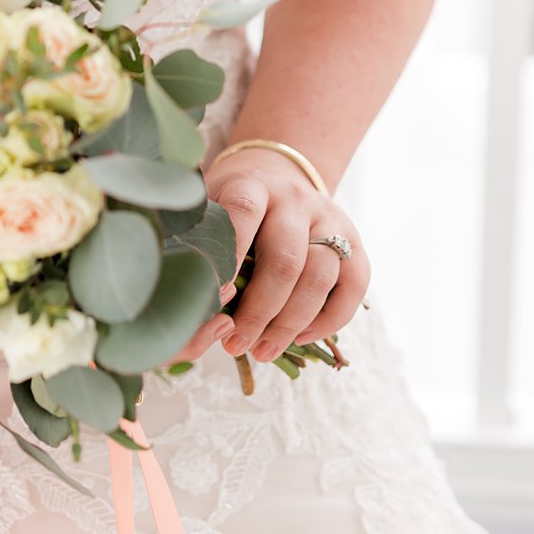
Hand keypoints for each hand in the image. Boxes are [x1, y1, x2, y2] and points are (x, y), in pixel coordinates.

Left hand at [171, 145, 370, 366]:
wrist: (277, 180)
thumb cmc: (230, 207)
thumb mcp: (207, 209)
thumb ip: (193, 241)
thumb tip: (178, 297)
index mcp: (252, 185)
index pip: (244, 214)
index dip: (229, 258)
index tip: (214, 299)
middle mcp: (295, 199)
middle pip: (285, 260)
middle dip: (259, 311)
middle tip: (234, 344)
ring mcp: (330, 220)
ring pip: (320, 277)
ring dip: (290, 323)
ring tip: (262, 352)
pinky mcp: (355, 244)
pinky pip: (354, 287)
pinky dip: (329, 320)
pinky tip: (299, 339)